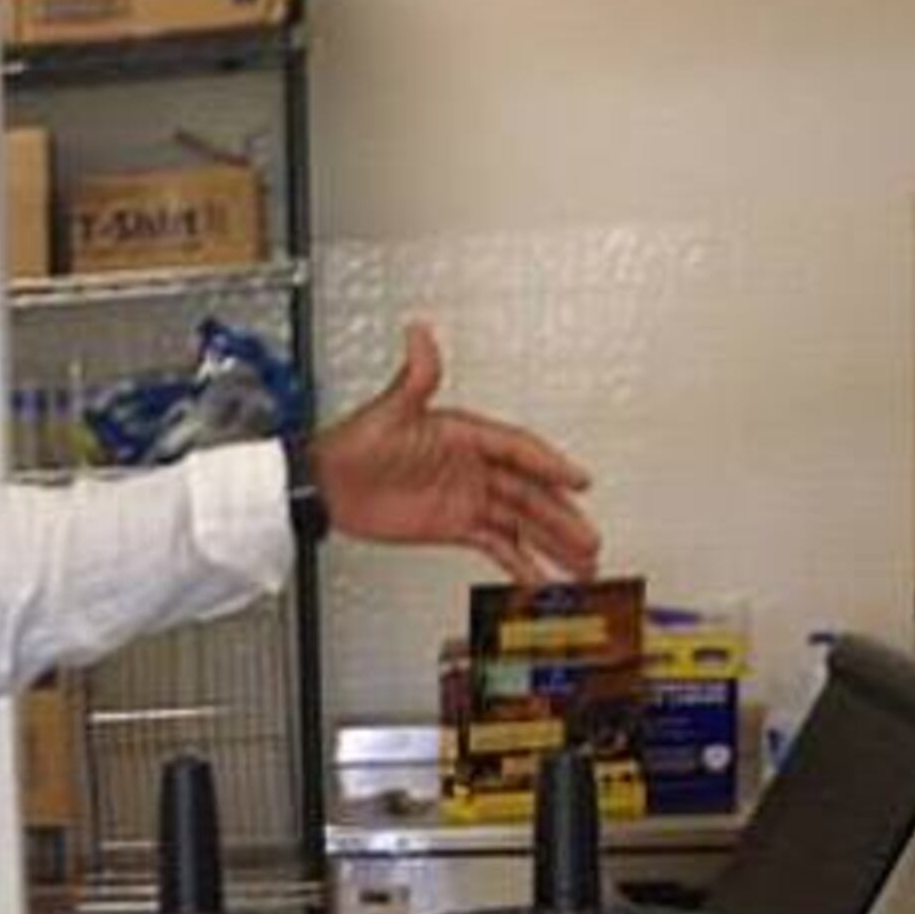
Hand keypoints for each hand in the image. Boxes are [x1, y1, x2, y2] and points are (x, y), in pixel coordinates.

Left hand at [306, 322, 600, 580]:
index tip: (580, 482)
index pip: (520, 451)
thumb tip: (420, 332)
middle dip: (563, 518)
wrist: (323, 484)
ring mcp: (467, 498)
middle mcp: (473, 467)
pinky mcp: (454, 525)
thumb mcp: (389, 410)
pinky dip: (518, 563)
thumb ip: (415, 375)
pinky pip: (496, 545)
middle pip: (531, 494)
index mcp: (466, 436)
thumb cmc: (353, 443)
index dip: (551, 466)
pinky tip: (538, 580)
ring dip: (552, 544)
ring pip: (521, 522)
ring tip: (581, 567)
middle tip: (591, 540)